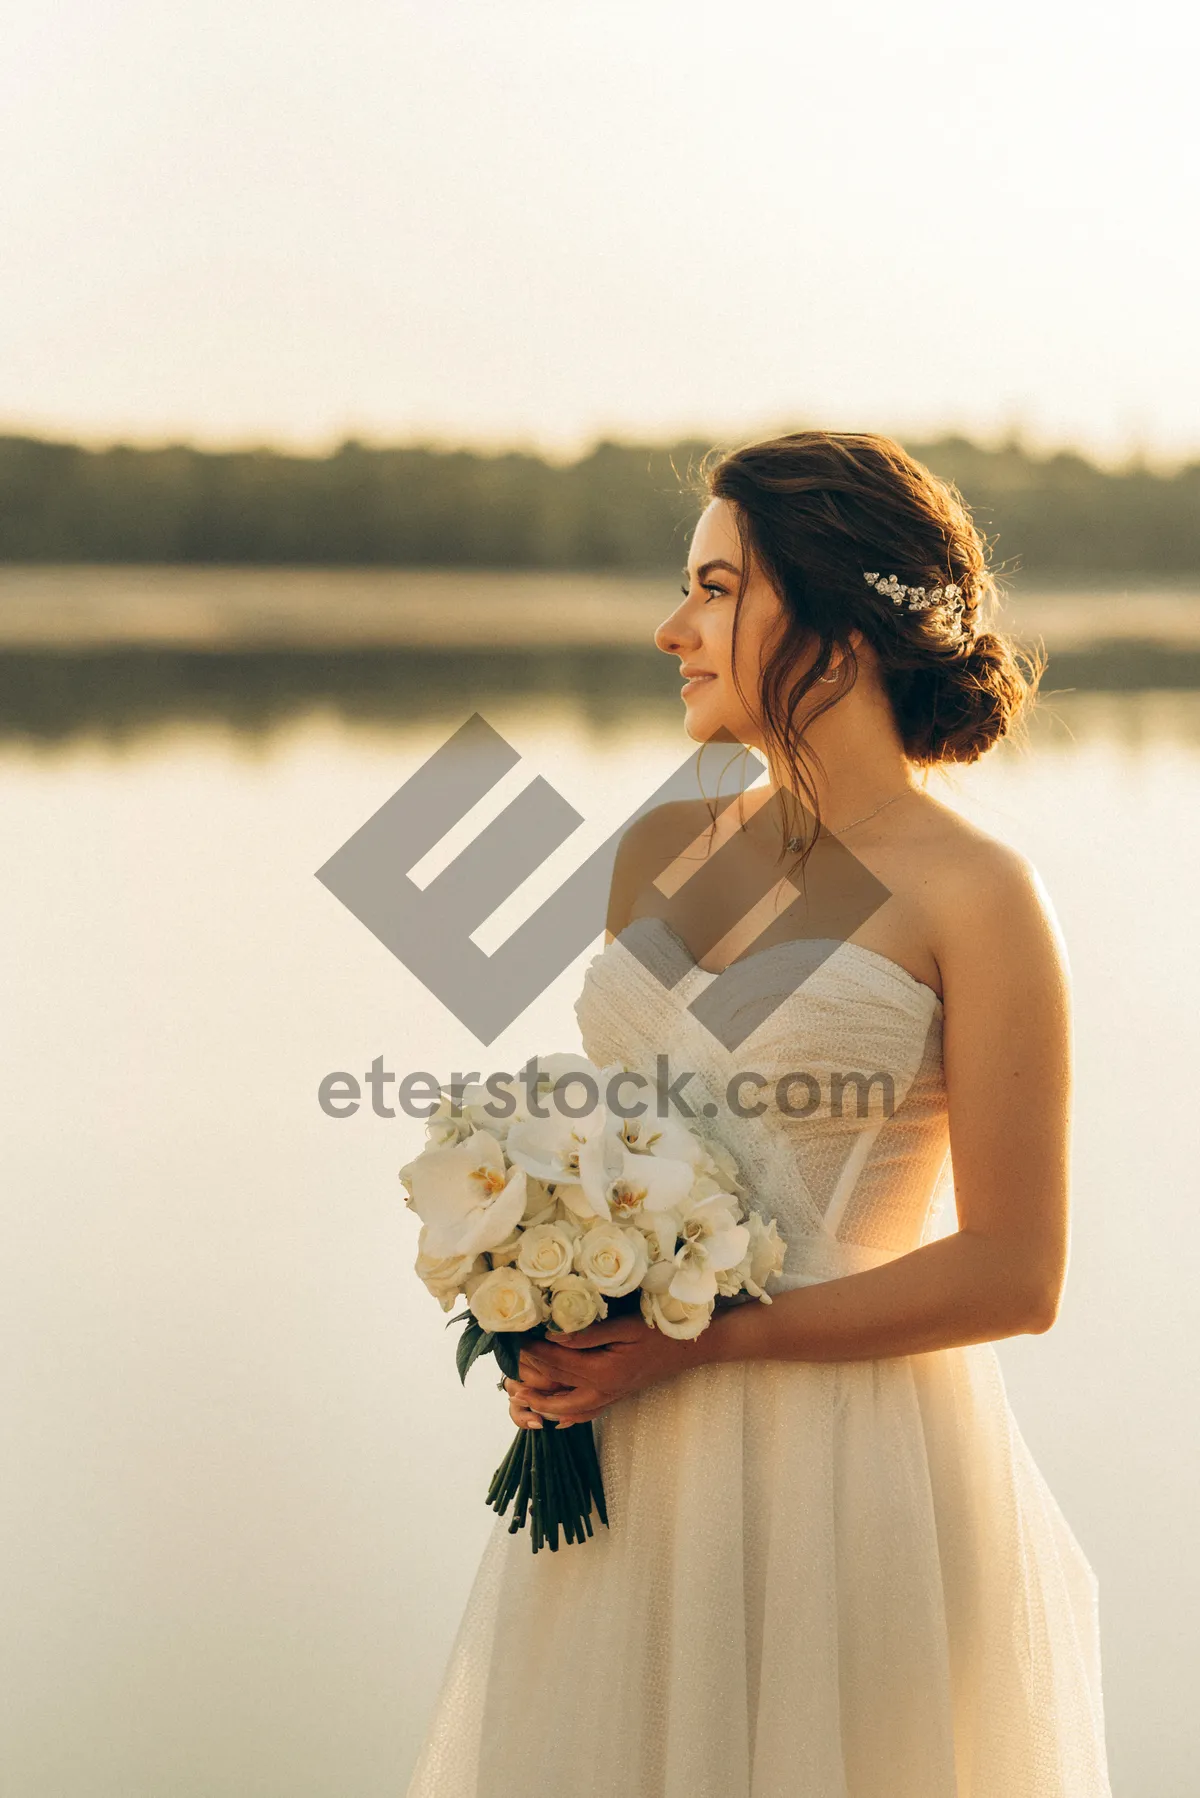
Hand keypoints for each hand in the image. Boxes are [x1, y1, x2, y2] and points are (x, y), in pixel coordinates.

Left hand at [504, 1315, 705, 1426]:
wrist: (691, 1348)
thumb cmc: (659, 1331)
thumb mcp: (624, 1326)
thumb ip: (588, 1333)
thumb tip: (554, 1335)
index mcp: (601, 1372)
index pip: (556, 1364)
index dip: (532, 1353)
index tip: (512, 1342)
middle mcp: (602, 1391)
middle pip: (555, 1393)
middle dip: (529, 1385)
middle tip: (506, 1377)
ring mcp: (610, 1398)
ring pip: (568, 1411)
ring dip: (543, 1406)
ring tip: (520, 1399)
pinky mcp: (616, 1398)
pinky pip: (587, 1414)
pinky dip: (569, 1417)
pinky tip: (557, 1419)